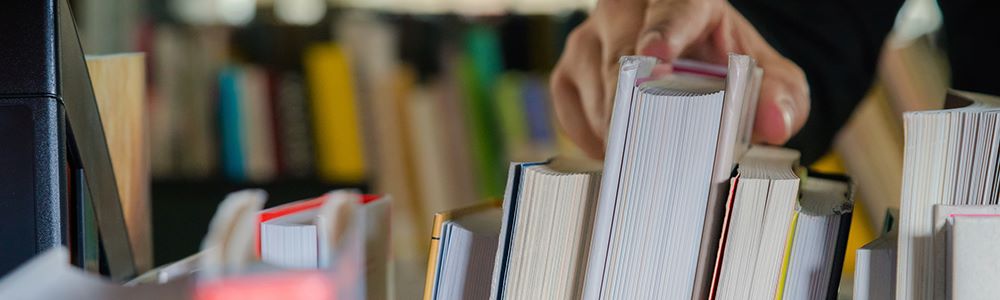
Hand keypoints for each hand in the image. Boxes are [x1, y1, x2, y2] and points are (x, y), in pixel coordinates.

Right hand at [551, 0, 809, 158]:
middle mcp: (626, 10)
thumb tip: (775, 123)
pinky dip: (596, 140)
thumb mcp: (770, 78)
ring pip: (595, 92)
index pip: (672, 8)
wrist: (697, 66)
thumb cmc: (729, 68)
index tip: (657, 56)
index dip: (664, 31)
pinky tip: (624, 149)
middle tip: (662, 155)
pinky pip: (572, 112)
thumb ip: (782, 97)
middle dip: (641, 112)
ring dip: (623, 132)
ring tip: (652, 157)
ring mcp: (590, 39)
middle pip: (622, 61)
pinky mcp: (569, 72)